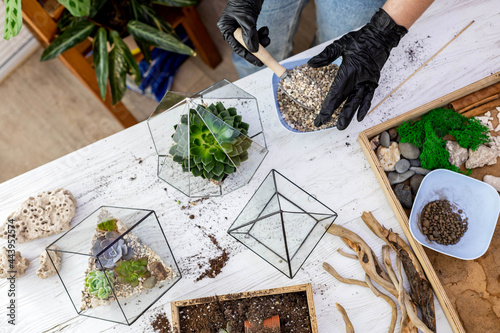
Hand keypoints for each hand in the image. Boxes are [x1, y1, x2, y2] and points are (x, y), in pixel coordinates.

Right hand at [217, 0, 269, 66]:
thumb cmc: (244, 1)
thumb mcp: (247, 20)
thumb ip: (250, 36)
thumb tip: (254, 50)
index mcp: (226, 28)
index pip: (236, 47)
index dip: (248, 56)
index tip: (259, 62)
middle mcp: (232, 29)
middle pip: (244, 45)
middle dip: (256, 47)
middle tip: (266, 52)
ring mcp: (240, 27)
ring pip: (251, 40)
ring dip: (261, 41)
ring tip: (267, 37)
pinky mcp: (248, 24)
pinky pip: (255, 34)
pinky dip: (261, 34)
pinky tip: (265, 29)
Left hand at [308, 9, 406, 129]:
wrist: (381, 36)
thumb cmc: (360, 39)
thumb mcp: (340, 45)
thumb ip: (326, 56)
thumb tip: (311, 64)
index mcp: (349, 70)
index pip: (335, 93)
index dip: (327, 107)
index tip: (320, 117)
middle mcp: (359, 79)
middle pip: (345, 100)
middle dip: (334, 114)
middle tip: (325, 125)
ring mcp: (368, 81)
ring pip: (357, 101)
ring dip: (349, 114)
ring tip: (342, 126)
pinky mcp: (374, 81)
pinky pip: (368, 97)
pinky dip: (364, 107)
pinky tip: (359, 117)